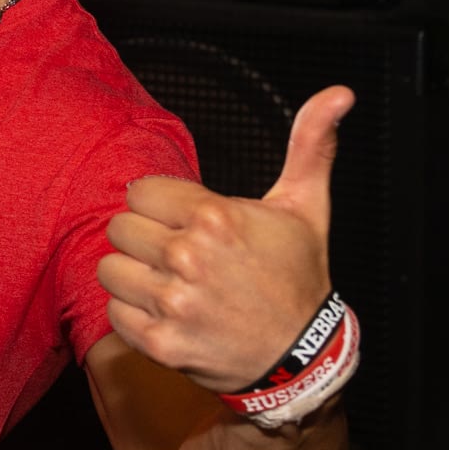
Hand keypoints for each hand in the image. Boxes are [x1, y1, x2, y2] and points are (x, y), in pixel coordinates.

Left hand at [97, 86, 346, 395]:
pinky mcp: (162, 342)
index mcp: (214, 217)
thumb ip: (311, 144)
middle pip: (120, 228)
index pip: (140, 192)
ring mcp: (174, 303)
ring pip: (110, 269)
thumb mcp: (305, 206)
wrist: (302, 355)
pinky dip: (134, 314)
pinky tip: (166, 311)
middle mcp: (189, 257)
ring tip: (167, 281)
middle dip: (144, 238)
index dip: (160, 205)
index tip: (181, 220)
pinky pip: (115, 313)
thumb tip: (338, 94)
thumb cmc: (298, 278)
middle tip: (175, 253)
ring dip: (133, 275)